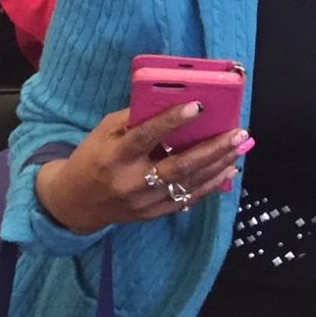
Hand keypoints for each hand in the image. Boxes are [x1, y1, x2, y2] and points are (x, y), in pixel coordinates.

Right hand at [34, 102, 249, 235]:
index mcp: (115, 156)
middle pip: (178, 166)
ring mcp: (144, 203)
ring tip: (240, 146)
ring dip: (219, 165)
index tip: (199, 106)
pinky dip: (211, 184)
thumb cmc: (93, 157)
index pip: (146, 136)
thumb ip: (136, 119)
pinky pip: (188, 200)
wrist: (75, 203)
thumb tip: (174, 101)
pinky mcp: (153, 215)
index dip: (172, 121)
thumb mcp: (105, 131)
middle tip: (238, 132)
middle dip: (212, 148)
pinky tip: (229, 169)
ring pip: (188, 184)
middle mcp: (131, 182)